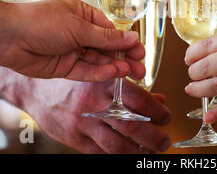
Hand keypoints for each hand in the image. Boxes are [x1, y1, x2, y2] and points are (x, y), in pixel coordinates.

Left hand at [0, 0, 144, 81]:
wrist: (8, 38)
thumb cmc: (40, 21)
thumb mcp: (79, 27)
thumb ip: (106, 38)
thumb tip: (131, 38)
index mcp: (84, 16)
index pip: (111, 31)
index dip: (127, 42)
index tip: (140, 52)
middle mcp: (79, 34)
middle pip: (107, 48)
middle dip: (124, 58)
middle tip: (140, 69)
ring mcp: (72, 51)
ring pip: (98, 61)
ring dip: (114, 66)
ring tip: (129, 72)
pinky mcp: (64, 67)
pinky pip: (85, 71)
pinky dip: (98, 73)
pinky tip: (112, 74)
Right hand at [8, 71, 170, 152]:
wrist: (37, 88)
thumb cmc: (74, 79)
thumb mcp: (104, 75)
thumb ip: (132, 88)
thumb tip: (159, 100)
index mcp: (105, 82)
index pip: (139, 100)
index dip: (157, 111)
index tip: (166, 116)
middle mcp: (94, 104)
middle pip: (131, 126)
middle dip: (153, 137)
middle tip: (164, 140)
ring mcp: (83, 123)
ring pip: (116, 145)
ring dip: (138, 151)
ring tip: (149, 150)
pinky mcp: (74, 138)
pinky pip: (100, 152)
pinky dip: (117, 155)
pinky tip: (127, 152)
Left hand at [184, 29, 216, 123]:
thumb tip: (210, 51)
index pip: (207, 44)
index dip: (192, 52)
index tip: (188, 57)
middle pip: (206, 66)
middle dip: (193, 72)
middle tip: (191, 73)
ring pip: (214, 86)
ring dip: (198, 89)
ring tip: (191, 89)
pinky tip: (207, 115)